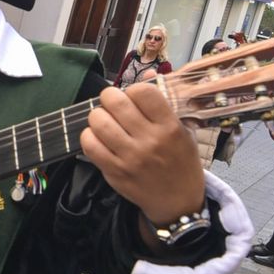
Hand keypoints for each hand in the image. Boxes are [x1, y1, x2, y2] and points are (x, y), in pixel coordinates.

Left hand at [80, 83, 204, 229]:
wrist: (178, 201)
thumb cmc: (181, 161)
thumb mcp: (183, 130)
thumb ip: (163, 103)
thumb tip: (148, 73)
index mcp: (169, 127)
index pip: (142, 91)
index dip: (133, 89)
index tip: (134, 97)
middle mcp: (149, 141)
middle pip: (115, 102)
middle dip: (110, 97)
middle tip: (113, 104)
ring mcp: (129, 158)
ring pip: (98, 121)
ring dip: (98, 116)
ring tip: (106, 121)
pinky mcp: (114, 172)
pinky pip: (89, 145)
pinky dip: (90, 136)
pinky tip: (99, 137)